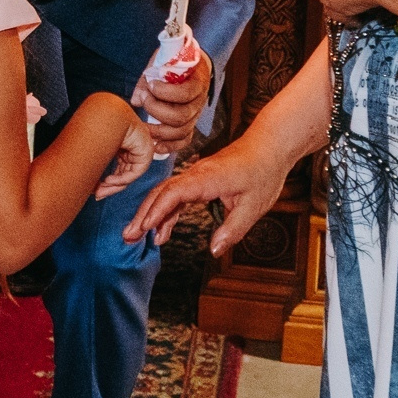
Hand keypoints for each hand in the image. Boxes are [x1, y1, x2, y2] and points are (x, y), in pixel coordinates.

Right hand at [93, 103, 154, 199]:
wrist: (110, 115)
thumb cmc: (102, 126)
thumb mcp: (100, 149)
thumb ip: (98, 162)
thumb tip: (88, 180)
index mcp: (124, 150)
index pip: (118, 171)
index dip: (107, 183)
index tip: (94, 190)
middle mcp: (133, 152)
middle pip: (123, 176)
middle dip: (109, 187)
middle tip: (97, 195)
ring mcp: (140, 153)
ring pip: (128, 177)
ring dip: (113, 185)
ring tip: (100, 189)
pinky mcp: (145, 154)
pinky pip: (134, 173)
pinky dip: (121, 179)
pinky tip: (108, 180)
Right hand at [121, 134, 287, 253]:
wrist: (269, 146)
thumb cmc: (263, 172)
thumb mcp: (254, 207)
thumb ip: (232, 230)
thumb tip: (214, 251)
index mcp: (207, 178)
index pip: (173, 193)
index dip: (157, 210)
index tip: (144, 228)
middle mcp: (196, 174)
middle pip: (161, 193)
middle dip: (143, 214)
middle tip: (128, 236)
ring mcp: (196, 176)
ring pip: (166, 194)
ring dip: (150, 214)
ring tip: (137, 236)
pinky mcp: (199, 180)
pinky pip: (176, 195)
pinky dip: (166, 211)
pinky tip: (162, 229)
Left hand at [130, 47, 210, 156]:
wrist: (193, 66)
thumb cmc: (175, 63)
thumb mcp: (163, 62)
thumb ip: (148, 79)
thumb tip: (135, 100)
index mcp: (197, 83)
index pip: (185, 93)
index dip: (164, 92)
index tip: (151, 84)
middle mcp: (199, 102)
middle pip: (181, 116)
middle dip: (157, 110)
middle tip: (144, 101)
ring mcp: (196, 115)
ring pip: (182, 131)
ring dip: (160, 131)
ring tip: (144, 125)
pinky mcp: (190, 124)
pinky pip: (184, 140)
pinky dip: (170, 146)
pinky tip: (156, 146)